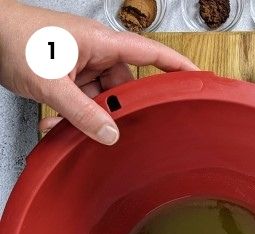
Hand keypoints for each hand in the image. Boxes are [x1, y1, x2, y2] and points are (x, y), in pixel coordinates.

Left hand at [0, 1, 197, 144]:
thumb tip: (110, 135)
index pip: (150, 54)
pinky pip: (81, 101)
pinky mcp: (67, 75)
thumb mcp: (52, 82)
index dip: (176, 66)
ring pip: (100, 99)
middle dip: (113, 111)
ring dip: (86, 117)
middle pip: (123, 87)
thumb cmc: (14, 38)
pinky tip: (56, 124)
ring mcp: (81, 65)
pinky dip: (71, 115)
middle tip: (107, 128)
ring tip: (66, 125)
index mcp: (101, 42)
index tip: (198, 79)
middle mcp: (95, 53)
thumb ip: (82, 113)